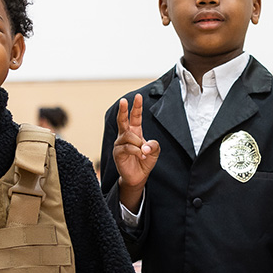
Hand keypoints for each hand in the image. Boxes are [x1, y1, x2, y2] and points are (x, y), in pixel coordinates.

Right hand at [112, 95, 159, 210]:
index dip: (137, 107)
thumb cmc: (145, 160)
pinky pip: (127, 147)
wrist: (138, 176)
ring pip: (129, 136)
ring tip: (143, 151)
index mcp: (135, 131)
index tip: (138, 96)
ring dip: (138, 143)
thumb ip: (153, 145)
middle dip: (124, 110)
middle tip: (124, 100)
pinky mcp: (117, 152)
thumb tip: (144, 146)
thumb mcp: (155, 151)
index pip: (135, 117)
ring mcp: (120, 143)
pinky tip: (140, 155)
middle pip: (123, 120)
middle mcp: (126, 135)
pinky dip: (136, 151)